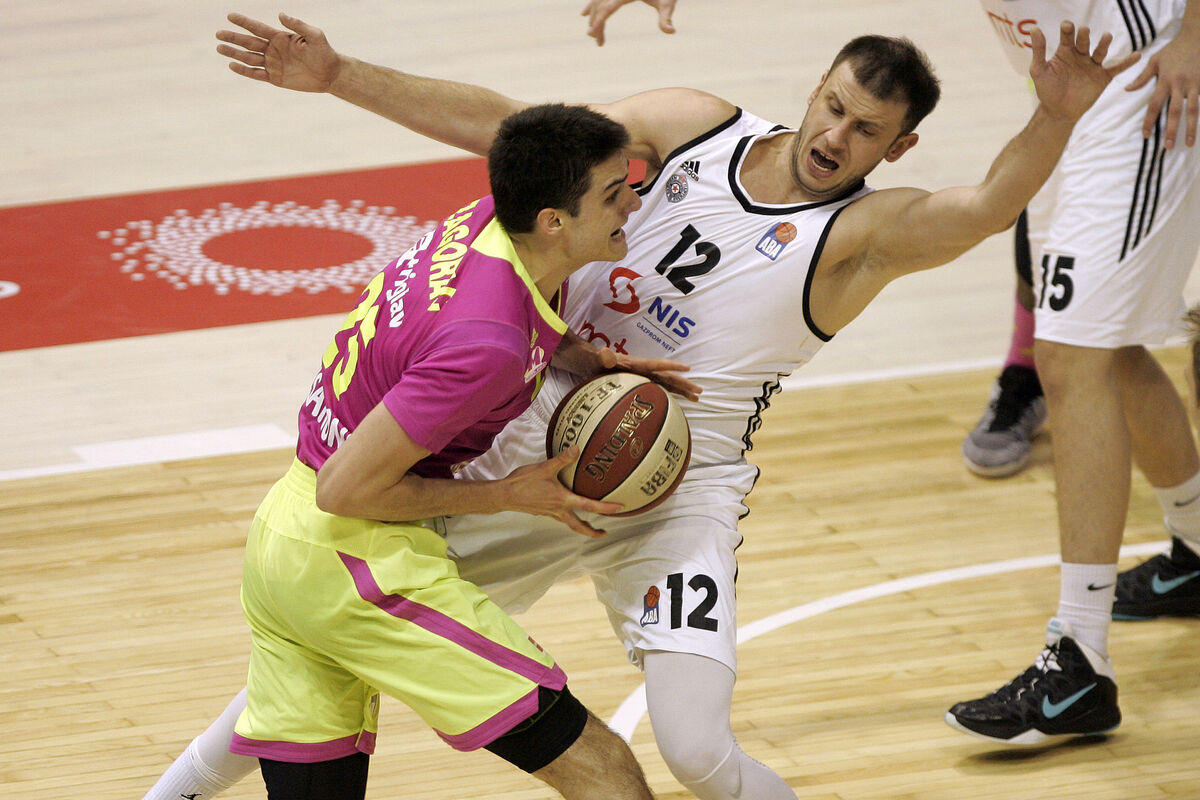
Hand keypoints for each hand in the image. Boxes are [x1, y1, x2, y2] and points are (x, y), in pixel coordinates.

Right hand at [215, 12, 340, 91]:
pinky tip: (232, 65)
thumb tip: (280, 14)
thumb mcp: (315, 35)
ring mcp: (273, 64)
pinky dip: (244, 71)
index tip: (230, 16)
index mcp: (280, 37)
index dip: (244, 22)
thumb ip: (298, 25)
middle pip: (249, 42)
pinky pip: (256, 74)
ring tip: (219, 48)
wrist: (330, 74)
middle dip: (233, 37)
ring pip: (249, 57)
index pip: (258, 28)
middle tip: (218, 33)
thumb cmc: (325, 52)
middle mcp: (273, 49)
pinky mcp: (275, 78)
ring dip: (234, 53)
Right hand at [498, 448, 623, 536]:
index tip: (619, 509)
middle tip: (604, 533)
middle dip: (593, 532)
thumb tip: (577, 448)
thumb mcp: (545, 467)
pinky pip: (559, 518)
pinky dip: (568, 517)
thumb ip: (562, 459)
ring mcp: (550, 513)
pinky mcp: (542, 512)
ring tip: (590, 525)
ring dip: (581, 526)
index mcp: (562, 500)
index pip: (589, 506)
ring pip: (569, 523)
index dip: (606, 508)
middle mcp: (558, 510)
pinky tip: (566, 510)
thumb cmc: (523, 482)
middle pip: (579, 526)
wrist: (504, 495)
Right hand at [582, 0, 675, 46]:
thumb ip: (666, 18)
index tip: (592, 33)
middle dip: (597, 24)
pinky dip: (592, 5)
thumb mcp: (667, 3)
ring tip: (593, 34)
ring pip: (598, 2)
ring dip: (593, 17)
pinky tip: (584, 14)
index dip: (599, 21)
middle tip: (598, 42)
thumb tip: (671, 31)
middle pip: (601, 6)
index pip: (608, 7)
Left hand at [595, 347, 701, 400]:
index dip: (671, 366)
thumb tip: (606, 353)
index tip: (687, 368)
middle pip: (668, 376)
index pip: (657, 365)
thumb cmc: (593, 360)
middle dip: (683, 383)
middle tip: (699, 391)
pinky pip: (660, 390)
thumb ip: (603, 357)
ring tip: (697, 398)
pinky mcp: (641, 384)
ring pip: (667, 384)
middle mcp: (643, 370)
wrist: (589, 363)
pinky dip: (672, 395)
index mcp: (636, 364)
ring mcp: (643, 377)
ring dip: (682, 390)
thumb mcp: (596, 359)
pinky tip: (681, 402)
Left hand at [1029, 21, 1139, 122]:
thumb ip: (1038, 50)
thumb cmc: (1047, 90)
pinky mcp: (1103, 77)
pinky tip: (1137, 55)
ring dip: (1104, 44)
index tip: (1066, 26)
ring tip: (1106, 36)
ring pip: (1100, 52)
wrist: (1058, 111)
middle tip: (1083, 30)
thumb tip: (1034, 29)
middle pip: (1084, 42)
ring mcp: (1093, 65)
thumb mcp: (1039, 70)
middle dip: (1083, 36)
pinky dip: (1127, 63)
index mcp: (1065, 52)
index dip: (1067, 31)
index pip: (1067, 37)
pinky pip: (1116, 68)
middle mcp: (1081, 55)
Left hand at [1125, 33, 1199, 147]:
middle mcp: (1180, 84)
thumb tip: (1127, 90)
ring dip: (1191, 128)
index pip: (1154, 105)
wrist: (1198, 35)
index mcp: (1165, 80)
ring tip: (1189, 143)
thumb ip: (1143, 77)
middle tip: (1168, 147)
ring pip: (1193, 110)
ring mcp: (1195, 84)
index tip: (1146, 135)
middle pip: (1175, 111)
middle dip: (1171, 130)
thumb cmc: (1174, 49)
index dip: (1150, 121)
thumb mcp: (1155, 60)